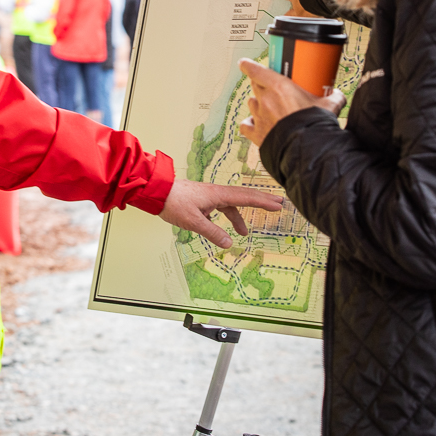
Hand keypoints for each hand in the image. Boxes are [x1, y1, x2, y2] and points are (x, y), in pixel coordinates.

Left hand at [159, 179, 284, 248]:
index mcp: (218, 194)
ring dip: (240, 217)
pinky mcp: (203, 200)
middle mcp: (217, 193)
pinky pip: (220, 208)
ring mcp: (210, 196)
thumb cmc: (174, 203)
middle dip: (261, 202)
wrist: (157, 191)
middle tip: (279, 204)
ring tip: (245, 233)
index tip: (278, 205)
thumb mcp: (194, 222)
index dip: (264, 202)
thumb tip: (229, 244)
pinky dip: (225, 218)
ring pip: (231, 205)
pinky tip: (220, 230)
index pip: (246, 197)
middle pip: (244, 196)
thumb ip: (212, 233)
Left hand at [237, 59, 344, 146]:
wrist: (307, 150)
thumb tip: (337, 95)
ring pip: (252, 103)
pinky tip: (255, 124)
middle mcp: (266, 100)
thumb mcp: (329, 106)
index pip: (256, 70)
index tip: (244, 63)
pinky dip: (249, 123)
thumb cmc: (316, 125)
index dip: (248, 65)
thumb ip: (333, 97)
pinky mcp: (257, 134)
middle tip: (272, 88)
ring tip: (268, 107)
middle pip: (255, 85)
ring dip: (258, 103)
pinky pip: (246, 125)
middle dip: (261, 84)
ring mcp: (259, 117)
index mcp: (279, 87)